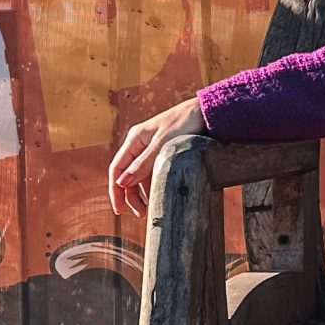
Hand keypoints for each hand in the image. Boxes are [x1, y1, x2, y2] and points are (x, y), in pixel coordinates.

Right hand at [107, 97, 207, 217]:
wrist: (208, 111)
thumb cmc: (185, 122)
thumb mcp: (163, 144)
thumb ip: (143, 164)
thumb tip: (122, 183)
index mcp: (135, 139)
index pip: (116, 168)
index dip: (115, 190)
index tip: (118, 209)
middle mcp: (140, 145)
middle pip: (127, 175)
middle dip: (130, 195)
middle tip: (141, 213)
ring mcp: (152, 149)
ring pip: (140, 176)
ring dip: (141, 193)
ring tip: (149, 209)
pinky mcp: (165, 154)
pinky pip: (153, 173)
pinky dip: (153, 185)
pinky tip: (159, 195)